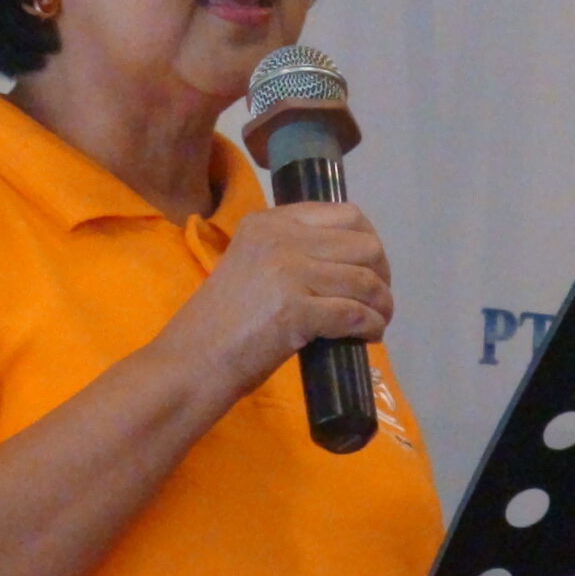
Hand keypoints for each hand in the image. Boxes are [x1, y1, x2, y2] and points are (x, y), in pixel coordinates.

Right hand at [156, 202, 391, 404]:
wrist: (192, 361)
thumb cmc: (221, 323)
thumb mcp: (253, 266)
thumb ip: (291, 254)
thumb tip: (348, 264)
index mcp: (269, 221)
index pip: (346, 215)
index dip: (369, 243)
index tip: (369, 270)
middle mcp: (280, 237)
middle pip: (365, 244)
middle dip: (381, 275)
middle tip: (376, 301)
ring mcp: (288, 271)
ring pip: (365, 280)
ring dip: (382, 305)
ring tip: (377, 322)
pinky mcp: (295, 310)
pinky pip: (354, 313)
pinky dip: (370, 326)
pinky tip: (367, 337)